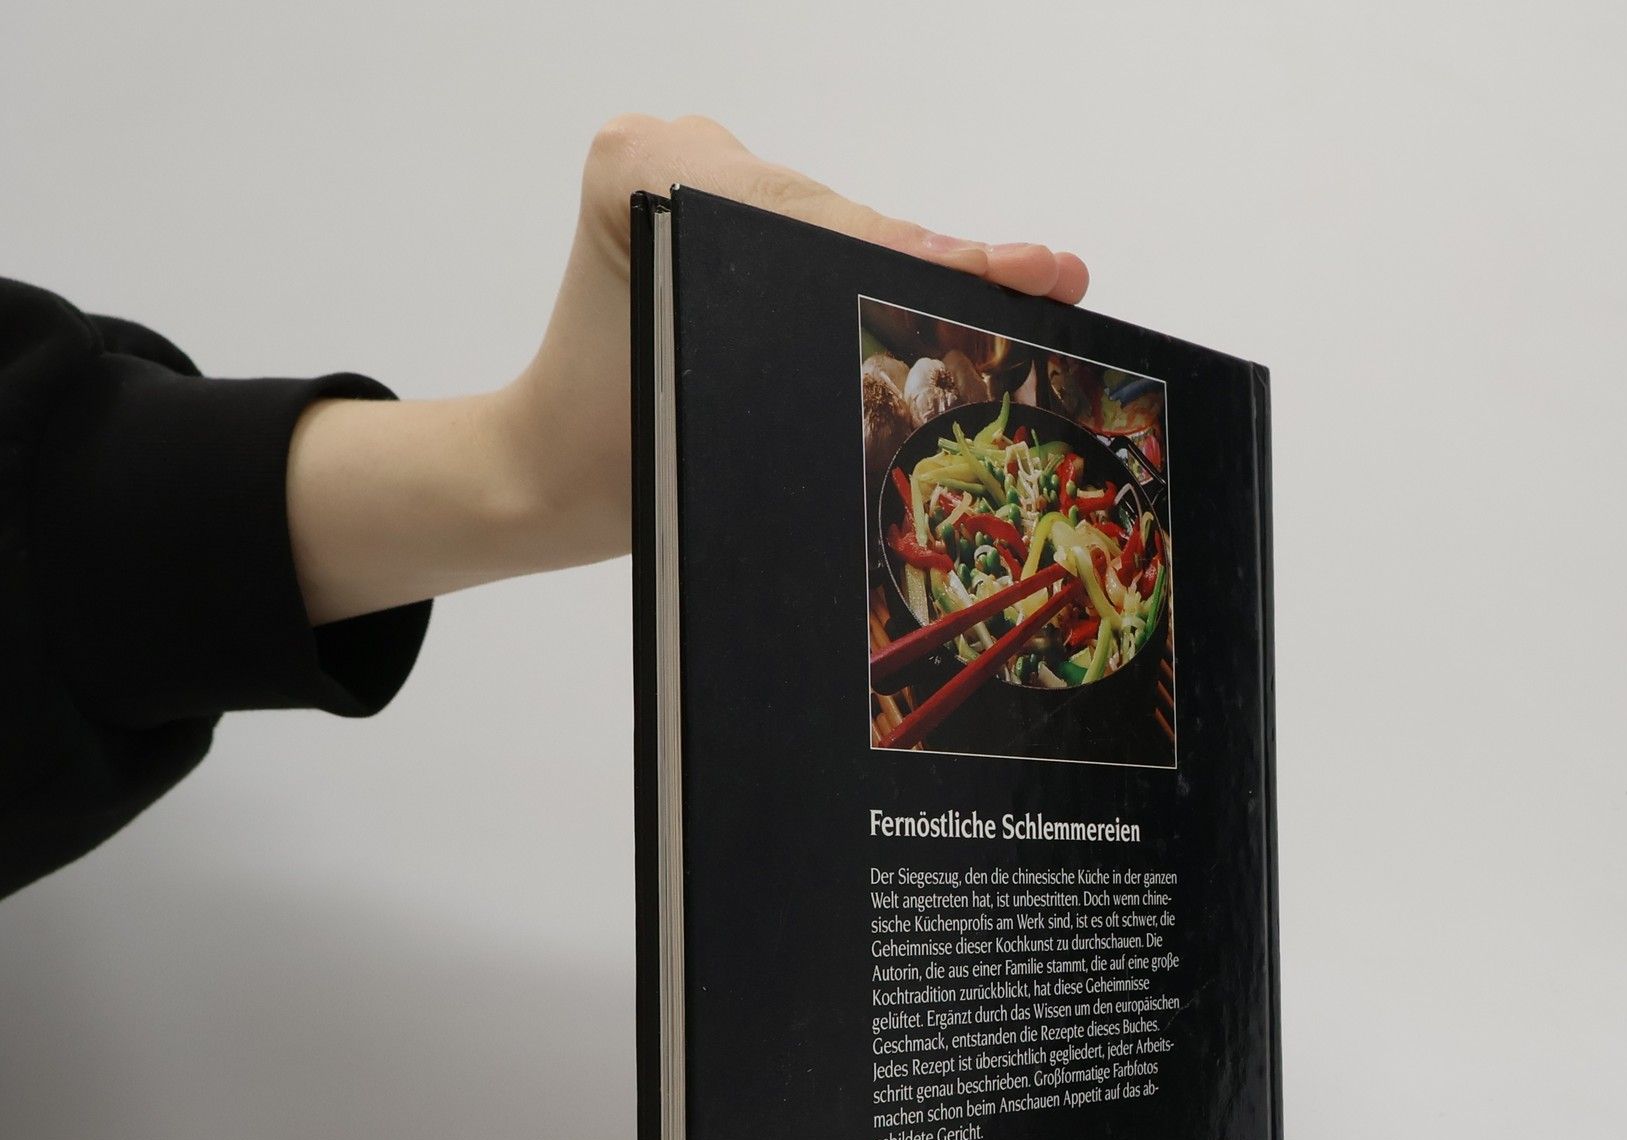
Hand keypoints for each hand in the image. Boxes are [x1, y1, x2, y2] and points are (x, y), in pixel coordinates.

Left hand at [289, 116, 1088, 624]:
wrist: (552, 474)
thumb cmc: (613, 452)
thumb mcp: (696, 415)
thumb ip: (801, 350)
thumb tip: (919, 309)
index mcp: (641, 174)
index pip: (809, 217)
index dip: (908, 255)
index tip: (992, 276)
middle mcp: (669, 152)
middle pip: (839, 214)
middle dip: (940, 262)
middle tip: (1047, 274)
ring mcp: (697, 175)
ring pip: (844, 226)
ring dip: (930, 269)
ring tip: (1036, 279)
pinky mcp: (722, 211)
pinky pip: (826, 239)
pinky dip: (894, 274)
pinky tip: (988, 283)